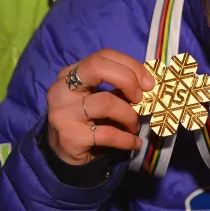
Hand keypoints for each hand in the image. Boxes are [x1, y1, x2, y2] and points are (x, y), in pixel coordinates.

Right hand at [46, 49, 154, 165]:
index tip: (148, 82)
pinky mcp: (69, 137)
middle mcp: (61, 89)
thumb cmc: (86, 120)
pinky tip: (134, 142)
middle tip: (141, 98)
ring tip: (134, 126)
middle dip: (127, 79)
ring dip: (129, 115)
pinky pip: (108, 133)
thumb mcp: (98, 97)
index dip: (130, 65)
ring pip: (106, 102)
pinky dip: (126, 138)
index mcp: (69, 73)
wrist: (64, 154)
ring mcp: (63, 113)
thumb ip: (117, 86)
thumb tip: (147, 82)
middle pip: (97, 67)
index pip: (102, 56)